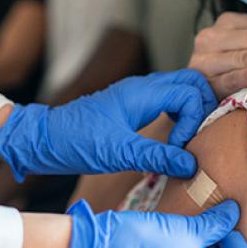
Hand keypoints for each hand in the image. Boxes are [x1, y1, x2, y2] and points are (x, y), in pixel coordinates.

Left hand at [0, 70, 216, 181]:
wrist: (43, 139)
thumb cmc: (76, 142)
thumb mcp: (118, 152)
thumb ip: (157, 157)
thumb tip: (191, 165)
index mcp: (143, 92)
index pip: (190, 93)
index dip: (194, 120)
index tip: (179, 147)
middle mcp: (144, 87)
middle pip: (192, 82)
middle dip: (203, 107)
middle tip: (197, 136)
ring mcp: (140, 94)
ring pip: (182, 89)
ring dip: (193, 110)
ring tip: (187, 138)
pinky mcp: (135, 105)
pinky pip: (169, 100)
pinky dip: (180, 114)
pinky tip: (174, 136)